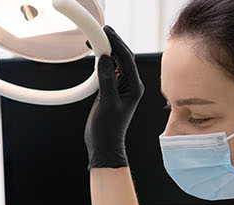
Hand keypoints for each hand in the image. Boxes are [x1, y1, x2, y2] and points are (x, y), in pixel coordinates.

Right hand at [84, 26, 141, 168]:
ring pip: (118, 63)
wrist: (104, 145)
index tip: (107, 32)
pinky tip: (98, 55)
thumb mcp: (107, 101)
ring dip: (108, 50)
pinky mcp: (114, 90)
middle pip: (124, 58)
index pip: (127, 59)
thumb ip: (107, 79)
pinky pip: (111, 70)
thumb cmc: (108, 128)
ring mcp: (123, 87)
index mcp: (135, 87)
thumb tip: (106, 58)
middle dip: (114, 43)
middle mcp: (132, 85)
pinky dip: (104, 61)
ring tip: (98, 39)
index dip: (117, 43)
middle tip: (103, 30)